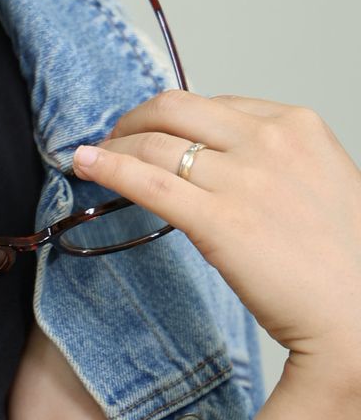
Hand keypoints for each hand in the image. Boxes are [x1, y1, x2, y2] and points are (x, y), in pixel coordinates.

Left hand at [72, 89, 360, 382]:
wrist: (359, 315)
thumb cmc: (346, 262)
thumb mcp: (325, 182)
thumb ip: (280, 161)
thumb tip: (225, 161)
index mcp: (299, 126)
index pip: (216, 103)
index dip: (175, 117)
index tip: (156, 130)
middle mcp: (270, 142)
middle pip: (176, 109)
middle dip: (135, 119)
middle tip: (114, 137)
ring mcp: (244, 179)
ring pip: (154, 143)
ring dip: (113, 145)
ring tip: (93, 157)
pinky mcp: (218, 221)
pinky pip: (147, 181)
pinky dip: (107, 167)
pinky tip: (85, 165)